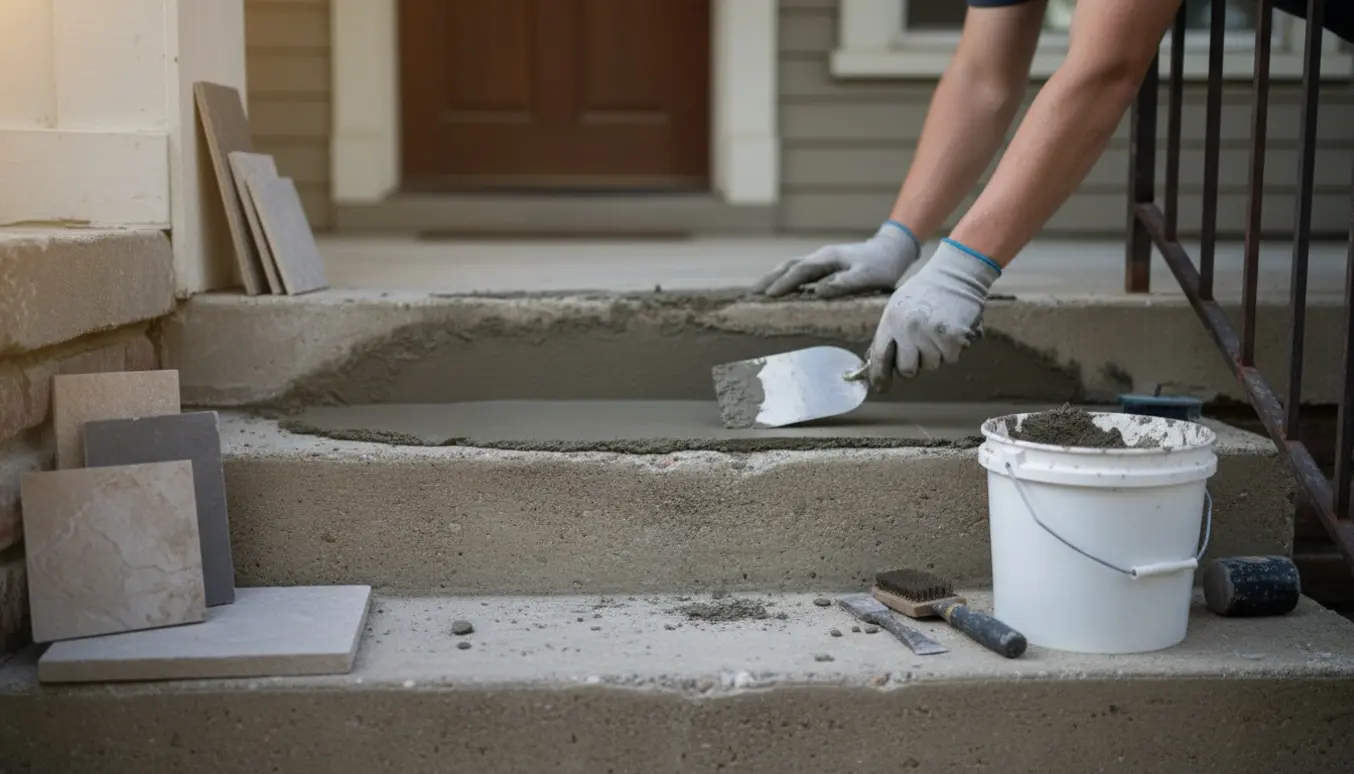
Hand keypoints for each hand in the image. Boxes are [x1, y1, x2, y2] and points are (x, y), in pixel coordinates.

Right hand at [752, 221, 920, 298]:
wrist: (892, 250)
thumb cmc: (883, 266)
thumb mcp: (868, 276)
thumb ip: (844, 284)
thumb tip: (817, 292)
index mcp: (828, 258)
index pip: (800, 271)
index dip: (783, 283)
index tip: (767, 296)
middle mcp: (821, 256)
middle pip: (789, 266)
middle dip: (769, 279)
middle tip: (751, 293)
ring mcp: (822, 259)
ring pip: (792, 266)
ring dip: (774, 277)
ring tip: (759, 291)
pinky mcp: (825, 264)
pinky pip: (799, 270)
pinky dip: (785, 278)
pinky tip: (780, 287)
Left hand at [866, 239, 1000, 391]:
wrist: (956, 274)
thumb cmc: (925, 291)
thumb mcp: (897, 307)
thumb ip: (889, 333)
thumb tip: (875, 360)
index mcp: (891, 321)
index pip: (880, 357)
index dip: (879, 376)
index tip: (881, 387)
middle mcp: (909, 331)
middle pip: (907, 370)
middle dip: (913, 365)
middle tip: (920, 348)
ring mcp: (931, 336)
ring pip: (931, 366)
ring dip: (935, 355)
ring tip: (937, 331)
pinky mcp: (953, 339)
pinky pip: (950, 359)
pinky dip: (952, 350)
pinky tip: (951, 330)